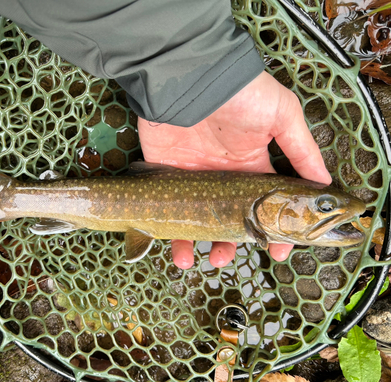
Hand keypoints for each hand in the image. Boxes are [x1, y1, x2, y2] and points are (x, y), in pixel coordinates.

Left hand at [138, 71, 331, 268]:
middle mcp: (224, 177)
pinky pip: (170, 214)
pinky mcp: (167, 178)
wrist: (193, 80)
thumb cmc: (242, 95)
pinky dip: (174, 237)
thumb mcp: (283, 115)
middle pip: (232, 220)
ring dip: (205, 247)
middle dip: (236, 243)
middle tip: (234, 257)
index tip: (280, 250)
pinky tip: (181, 253)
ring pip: (201, 223)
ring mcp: (195, 180)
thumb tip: (325, 184)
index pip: (266, 206)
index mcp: (252, 166)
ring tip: (211, 260)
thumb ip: (303, 151)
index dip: (274, 230)